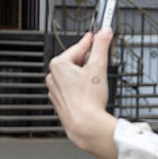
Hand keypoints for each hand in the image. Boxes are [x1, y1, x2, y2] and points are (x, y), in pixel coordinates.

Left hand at [46, 29, 119, 158]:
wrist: (84, 125)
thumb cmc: (88, 100)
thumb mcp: (98, 66)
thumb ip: (101, 46)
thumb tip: (104, 32)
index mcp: (58, 64)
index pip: (79, 46)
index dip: (92, 41)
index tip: (98, 35)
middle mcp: (53, 76)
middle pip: (76, 60)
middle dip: (89, 61)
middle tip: (102, 63)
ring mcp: (55, 89)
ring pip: (74, 74)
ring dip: (85, 74)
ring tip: (96, 82)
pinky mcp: (60, 100)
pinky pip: (71, 87)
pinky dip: (81, 86)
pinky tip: (90, 93)